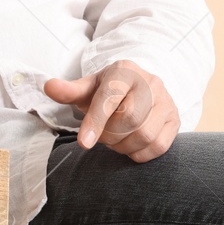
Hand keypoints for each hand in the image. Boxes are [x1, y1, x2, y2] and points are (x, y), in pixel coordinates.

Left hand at [42, 60, 179, 162]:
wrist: (138, 90)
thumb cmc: (108, 92)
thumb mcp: (88, 88)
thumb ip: (69, 90)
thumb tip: (48, 86)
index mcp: (124, 71)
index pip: (110, 98)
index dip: (96, 122)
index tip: (84, 143)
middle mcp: (150, 82)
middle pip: (129, 120)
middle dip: (109, 135)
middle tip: (101, 136)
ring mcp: (166, 101)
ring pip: (144, 135)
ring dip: (123, 146)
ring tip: (115, 139)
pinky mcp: (175, 120)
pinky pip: (158, 146)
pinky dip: (139, 153)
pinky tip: (129, 145)